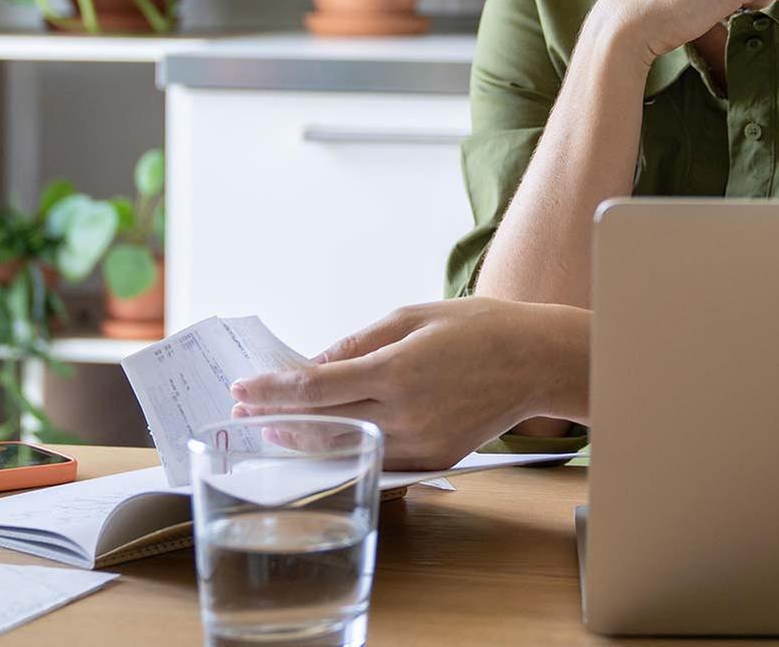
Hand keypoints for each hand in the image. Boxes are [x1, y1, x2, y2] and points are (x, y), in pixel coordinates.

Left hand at [228, 297, 589, 470]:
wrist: (537, 362)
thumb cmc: (478, 329)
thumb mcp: (412, 317)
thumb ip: (357, 344)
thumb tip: (312, 366)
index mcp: (398, 371)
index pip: (315, 388)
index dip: (272, 391)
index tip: (242, 388)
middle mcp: (406, 414)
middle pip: (322, 424)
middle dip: (278, 417)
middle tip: (245, 410)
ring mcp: (420, 444)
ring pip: (347, 448)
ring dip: (305, 438)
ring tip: (275, 428)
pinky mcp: (434, 461)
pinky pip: (378, 457)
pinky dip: (348, 448)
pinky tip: (326, 439)